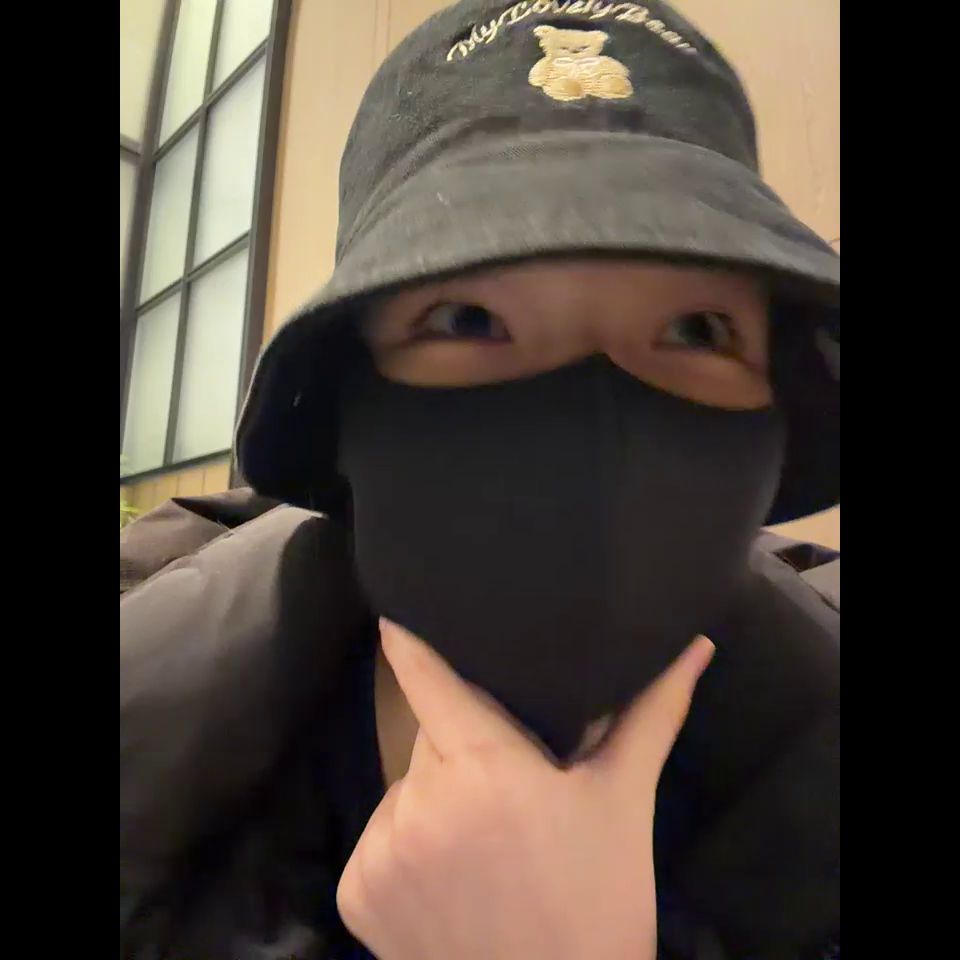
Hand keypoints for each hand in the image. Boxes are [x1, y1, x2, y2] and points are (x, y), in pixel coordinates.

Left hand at [337, 619, 713, 959]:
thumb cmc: (599, 896)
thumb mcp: (624, 802)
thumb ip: (650, 715)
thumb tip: (695, 646)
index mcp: (485, 770)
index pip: (428, 681)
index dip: (410, 641)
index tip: (393, 611)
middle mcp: (421, 805)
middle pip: (432, 743)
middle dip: (463, 752)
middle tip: (509, 791)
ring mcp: (382, 853)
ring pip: (404, 792)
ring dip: (433, 803)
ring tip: (483, 847)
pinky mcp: (357, 895)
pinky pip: (378, 844)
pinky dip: (404, 852)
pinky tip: (447, 884)